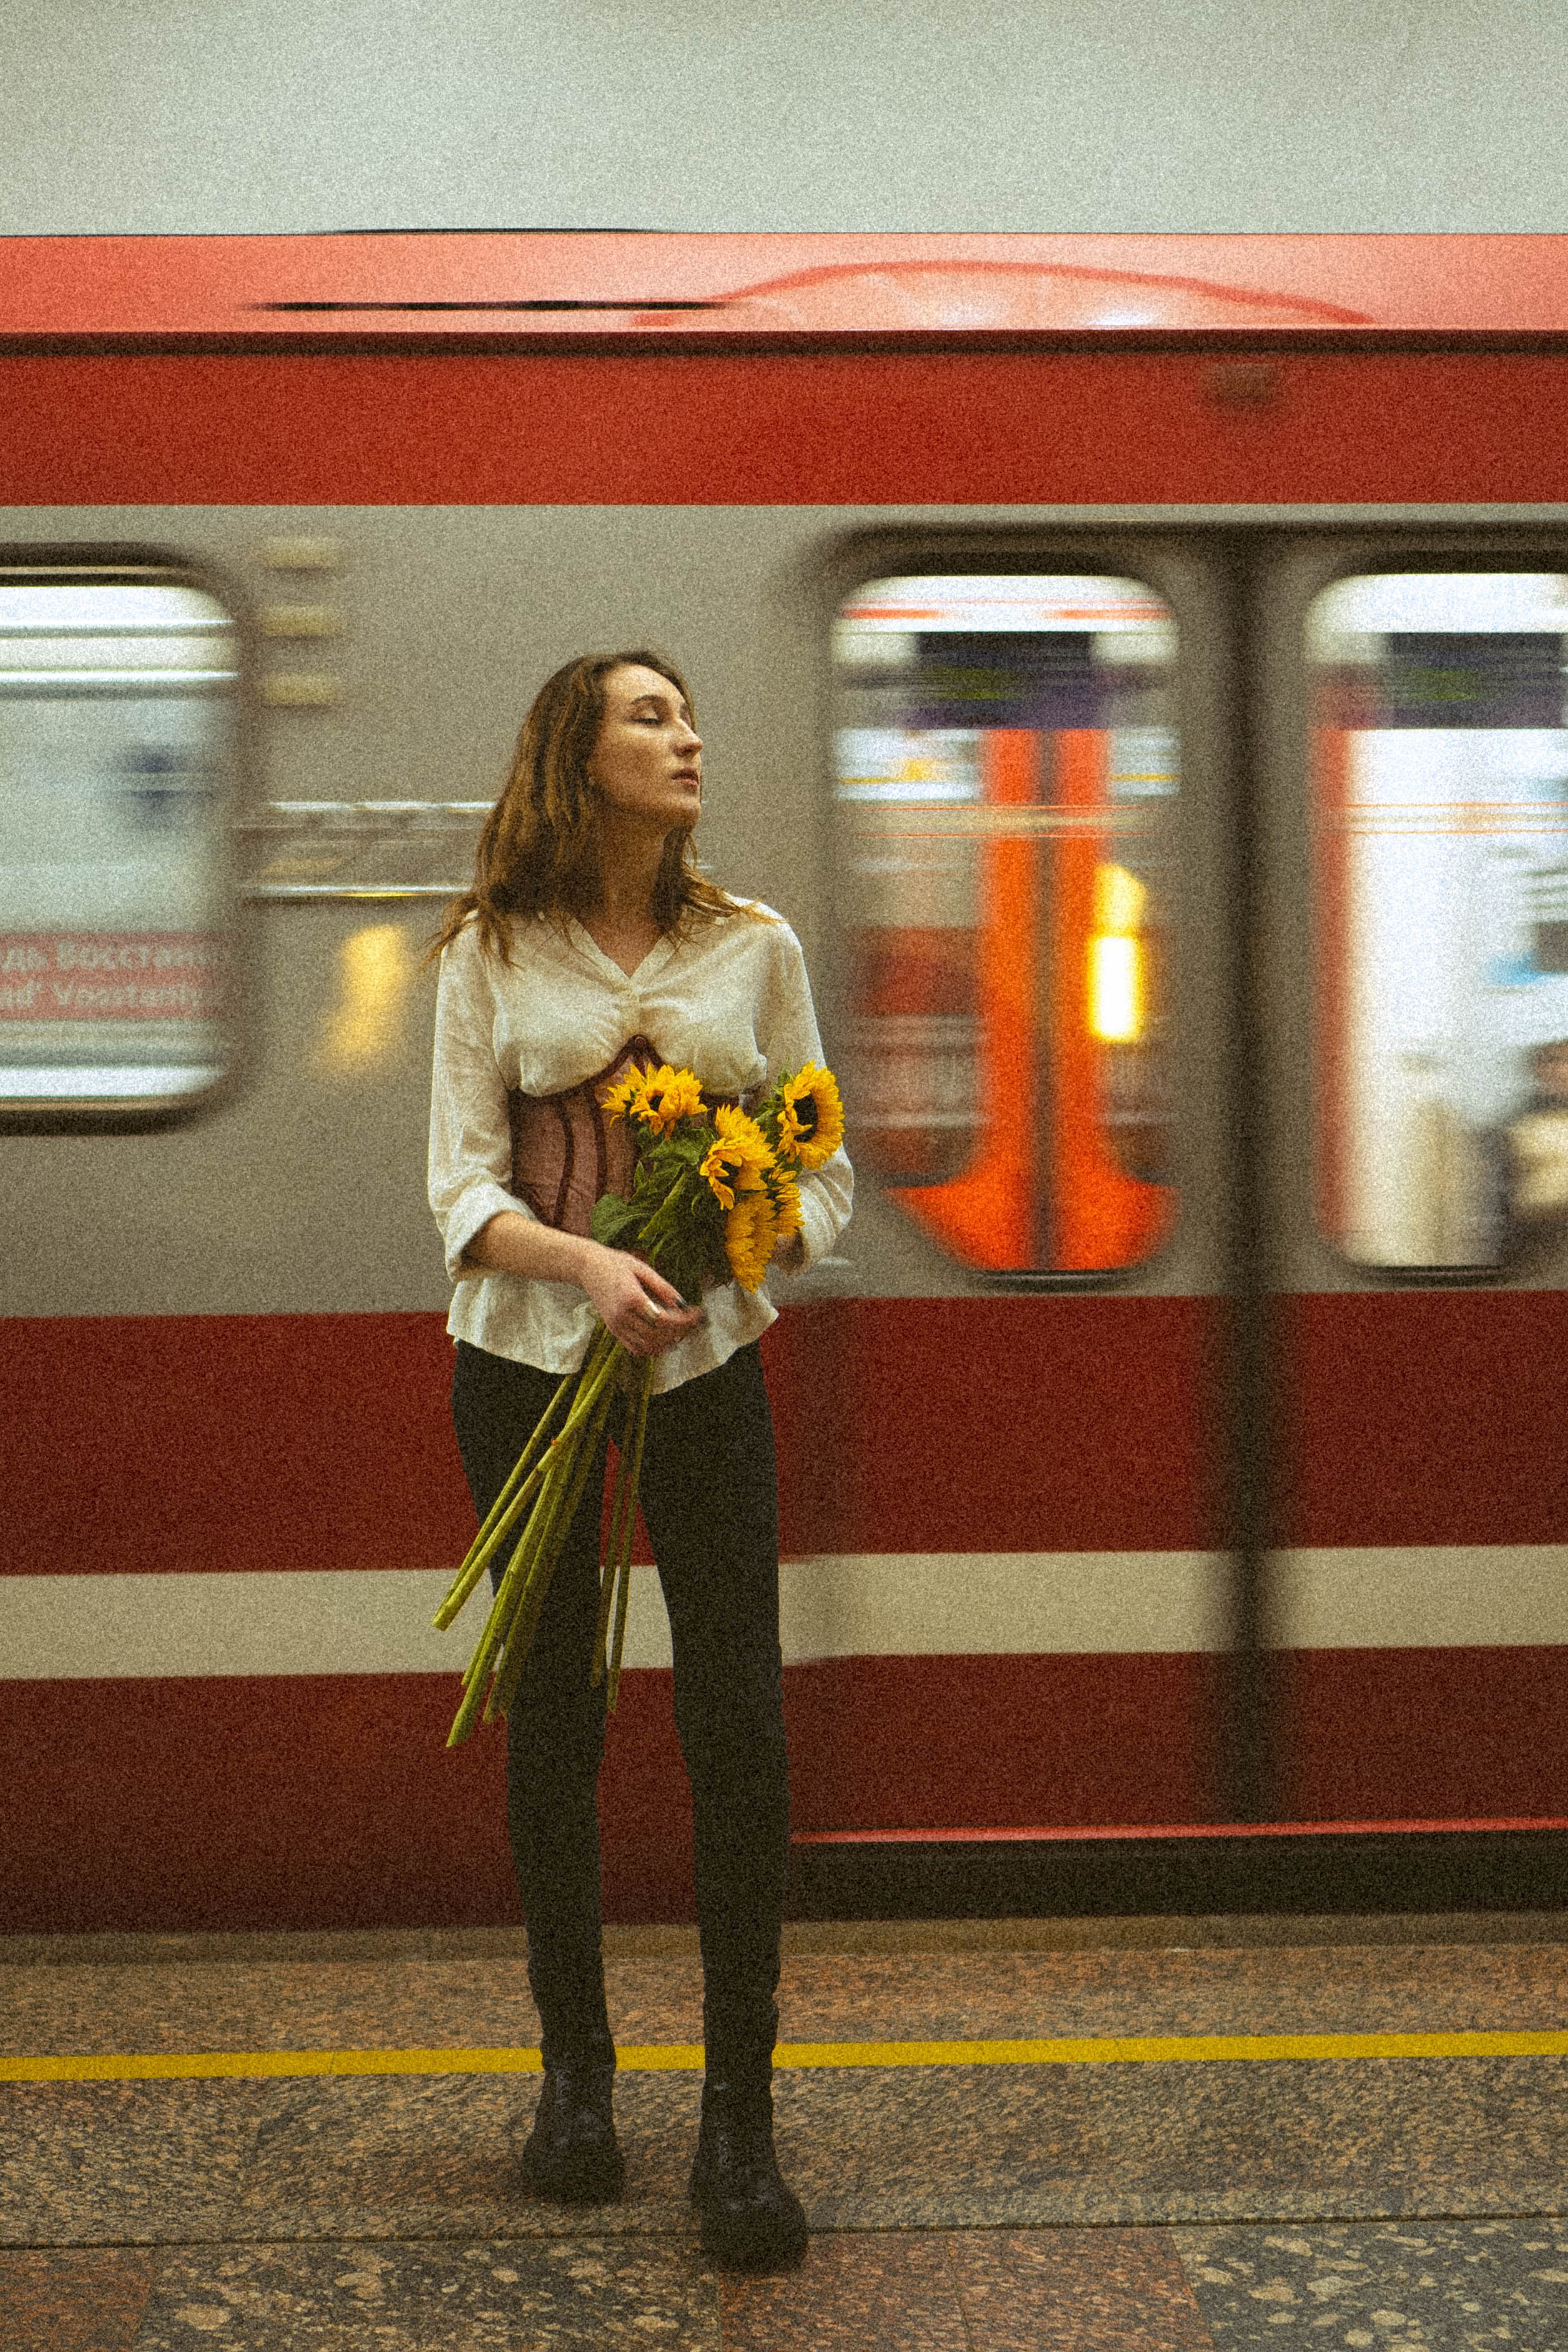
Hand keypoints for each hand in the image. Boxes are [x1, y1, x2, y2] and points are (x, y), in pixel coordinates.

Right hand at [579, 1242, 705, 1357]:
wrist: (587, 1267)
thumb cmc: (615, 1263)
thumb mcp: (643, 1268)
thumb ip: (663, 1288)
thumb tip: (683, 1304)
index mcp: (631, 1298)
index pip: (665, 1320)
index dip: (685, 1321)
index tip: (698, 1314)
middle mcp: (623, 1316)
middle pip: (659, 1335)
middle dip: (681, 1331)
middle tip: (695, 1322)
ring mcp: (616, 1326)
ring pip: (648, 1346)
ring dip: (668, 1342)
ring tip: (682, 1330)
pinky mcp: (613, 1330)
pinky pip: (636, 1349)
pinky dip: (653, 1348)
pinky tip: (664, 1339)